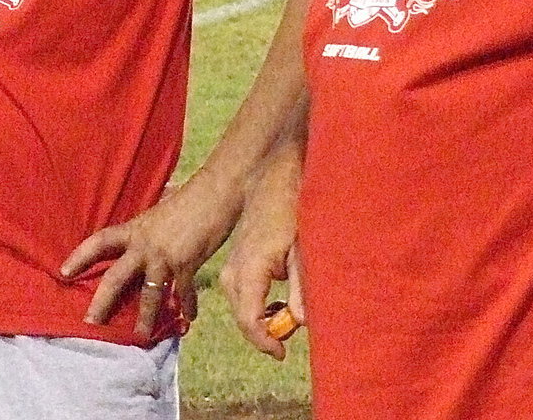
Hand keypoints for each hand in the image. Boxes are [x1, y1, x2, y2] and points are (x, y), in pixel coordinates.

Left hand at [60, 176, 237, 338]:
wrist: (217, 190)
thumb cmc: (191, 196)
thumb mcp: (163, 208)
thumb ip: (154, 222)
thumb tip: (154, 217)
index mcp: (136, 228)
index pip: (101, 241)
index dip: (81, 256)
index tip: (63, 272)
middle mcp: (145, 244)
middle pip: (116, 277)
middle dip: (102, 302)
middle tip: (89, 324)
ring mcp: (166, 256)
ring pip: (149, 294)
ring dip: (146, 317)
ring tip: (141, 336)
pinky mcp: (188, 264)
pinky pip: (183, 292)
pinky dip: (186, 306)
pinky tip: (188, 319)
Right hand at [219, 159, 303, 360]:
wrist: (271, 177)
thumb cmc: (290, 209)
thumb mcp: (302, 249)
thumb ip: (301, 288)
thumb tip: (300, 323)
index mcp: (250, 269)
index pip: (249, 319)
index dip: (265, 341)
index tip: (282, 353)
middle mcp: (234, 270)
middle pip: (243, 318)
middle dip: (264, 332)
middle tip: (289, 336)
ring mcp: (231, 265)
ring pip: (240, 306)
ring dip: (260, 318)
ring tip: (286, 315)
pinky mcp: (234, 261)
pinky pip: (240, 293)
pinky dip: (255, 304)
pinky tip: (275, 299)